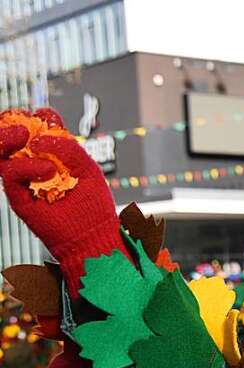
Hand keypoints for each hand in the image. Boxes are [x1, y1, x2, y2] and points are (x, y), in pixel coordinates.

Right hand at [0, 108, 122, 296]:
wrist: (94, 236)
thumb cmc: (94, 204)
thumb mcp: (88, 169)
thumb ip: (68, 149)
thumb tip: (37, 139)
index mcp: (53, 156)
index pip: (38, 128)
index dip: (39, 116)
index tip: (46, 115)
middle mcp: (34, 165)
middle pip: (11, 136)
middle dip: (13, 122)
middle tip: (24, 123)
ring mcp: (24, 181)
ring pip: (1, 153)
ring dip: (6, 138)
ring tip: (24, 136)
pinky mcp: (19, 197)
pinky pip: (10, 174)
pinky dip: (26, 167)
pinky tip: (47, 170)